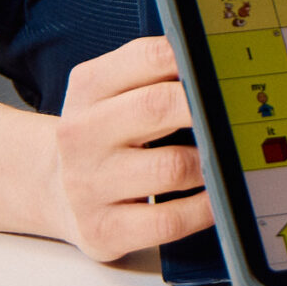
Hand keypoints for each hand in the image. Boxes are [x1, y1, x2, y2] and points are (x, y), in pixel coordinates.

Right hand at [40, 36, 213, 262]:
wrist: (51, 190)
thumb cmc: (103, 136)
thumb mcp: (111, 93)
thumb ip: (155, 72)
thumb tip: (218, 68)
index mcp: (90, 87)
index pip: (149, 56)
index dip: (193, 59)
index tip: (223, 68)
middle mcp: (82, 133)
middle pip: (157, 106)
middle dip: (204, 108)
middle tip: (235, 114)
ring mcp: (89, 184)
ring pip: (170, 167)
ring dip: (209, 163)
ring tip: (226, 160)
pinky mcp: (103, 229)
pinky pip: (167, 220)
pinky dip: (202, 209)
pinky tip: (216, 200)